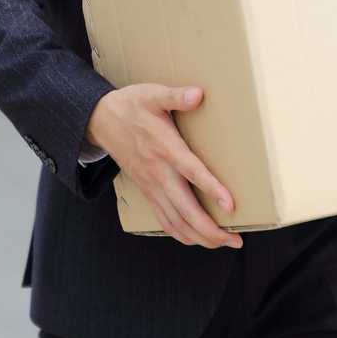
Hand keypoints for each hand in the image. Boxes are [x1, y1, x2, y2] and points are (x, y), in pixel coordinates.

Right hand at [86, 84, 241, 248]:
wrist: (100, 121)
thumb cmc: (131, 106)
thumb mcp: (152, 94)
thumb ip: (176, 96)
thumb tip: (198, 94)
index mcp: (165, 149)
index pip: (192, 172)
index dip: (211, 189)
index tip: (231, 206)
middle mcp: (159, 173)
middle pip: (186, 210)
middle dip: (211, 230)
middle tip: (236, 241)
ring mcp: (152, 186)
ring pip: (176, 222)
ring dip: (200, 237)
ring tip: (223, 243)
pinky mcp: (148, 191)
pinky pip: (164, 220)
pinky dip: (181, 234)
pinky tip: (197, 239)